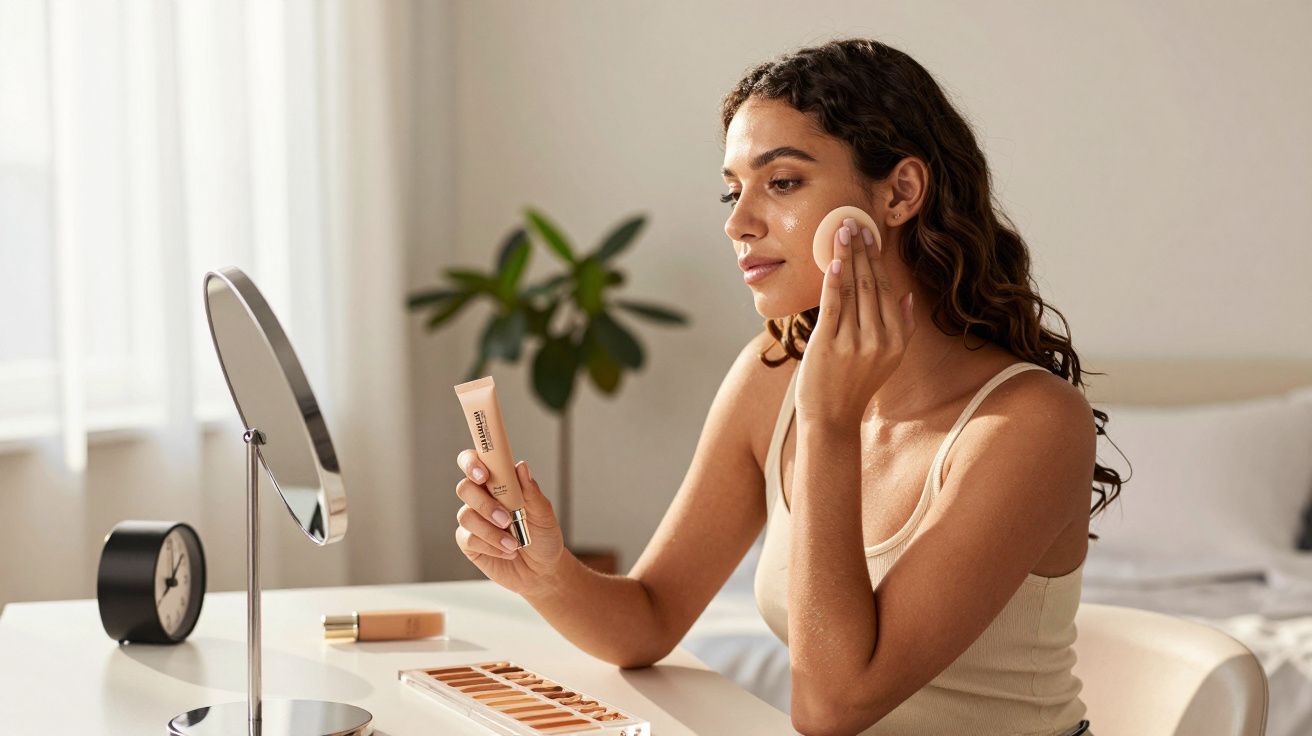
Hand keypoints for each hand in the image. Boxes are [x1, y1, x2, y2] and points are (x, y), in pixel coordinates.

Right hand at [454, 451, 564, 596]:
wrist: (542, 570)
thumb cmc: (543, 537)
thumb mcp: (544, 514)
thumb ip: (531, 491)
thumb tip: (522, 467)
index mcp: (499, 483)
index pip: (477, 462)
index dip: (472, 463)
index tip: (484, 474)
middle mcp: (482, 497)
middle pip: (465, 488)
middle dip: (485, 504)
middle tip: (506, 518)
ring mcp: (474, 519)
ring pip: (466, 515)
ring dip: (491, 531)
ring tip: (514, 544)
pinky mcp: (469, 542)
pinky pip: (469, 538)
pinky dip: (491, 545)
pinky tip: (508, 551)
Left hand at [794, 217, 916, 428]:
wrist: (831, 420)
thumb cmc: (855, 387)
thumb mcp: (888, 360)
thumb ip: (903, 329)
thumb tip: (909, 297)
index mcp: (896, 340)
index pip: (887, 289)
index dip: (877, 260)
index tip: (870, 235)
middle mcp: (879, 340)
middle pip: (870, 285)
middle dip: (861, 251)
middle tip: (853, 222)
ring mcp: (854, 343)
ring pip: (852, 290)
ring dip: (846, 257)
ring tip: (841, 232)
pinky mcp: (829, 345)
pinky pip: (833, 306)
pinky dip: (834, 282)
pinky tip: (834, 261)